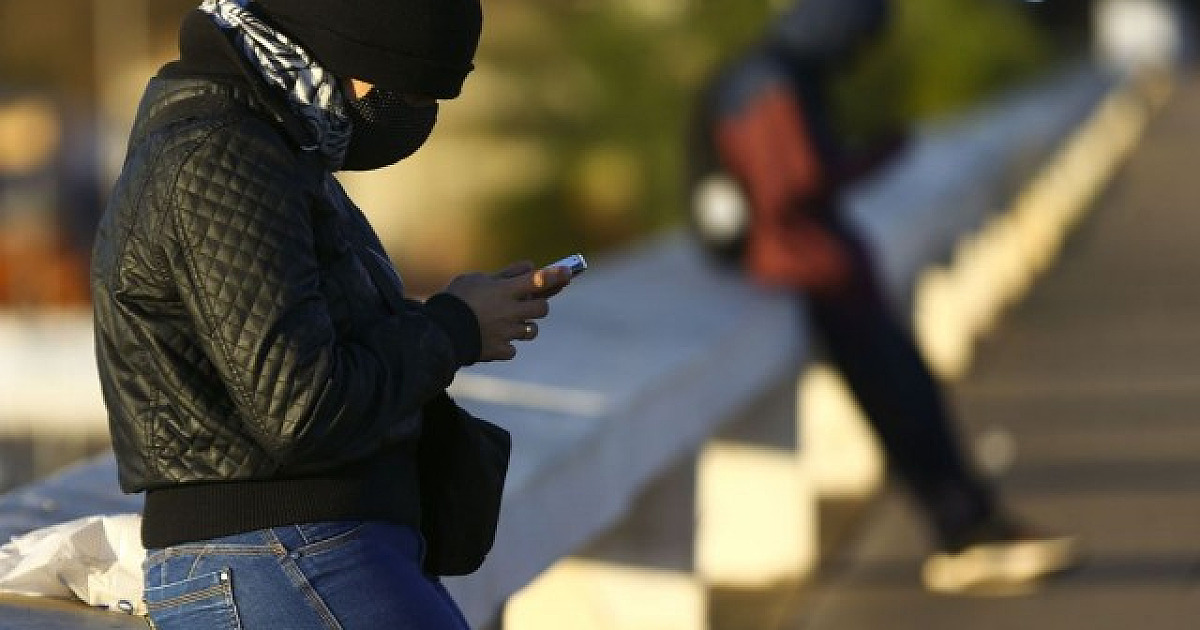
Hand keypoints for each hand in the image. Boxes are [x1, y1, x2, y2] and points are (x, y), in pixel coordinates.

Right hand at [442, 261, 572, 361]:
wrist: (440, 331)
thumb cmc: (456, 299)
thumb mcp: (477, 278)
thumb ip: (506, 274)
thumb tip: (530, 267)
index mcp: (505, 291)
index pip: (538, 280)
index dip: (556, 276)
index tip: (568, 273)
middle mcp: (511, 312)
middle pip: (543, 308)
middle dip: (538, 305)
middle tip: (525, 303)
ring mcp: (507, 333)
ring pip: (532, 330)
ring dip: (524, 325)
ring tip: (507, 322)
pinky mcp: (500, 351)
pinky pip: (512, 348)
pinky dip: (506, 344)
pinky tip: (493, 338)